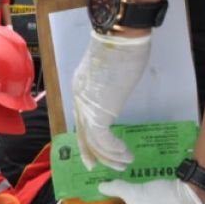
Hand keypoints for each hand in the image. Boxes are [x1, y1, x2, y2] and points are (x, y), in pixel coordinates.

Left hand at [71, 30, 151, 170]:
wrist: (120, 37)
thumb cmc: (121, 46)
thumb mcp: (111, 70)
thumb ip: (109, 85)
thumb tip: (115, 92)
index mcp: (81, 88)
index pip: (81, 119)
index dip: (87, 137)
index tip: (95, 151)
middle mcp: (79, 99)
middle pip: (82, 133)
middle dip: (92, 153)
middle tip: (99, 167)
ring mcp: (86, 106)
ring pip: (93, 140)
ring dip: (109, 156)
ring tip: (124, 163)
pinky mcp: (98, 111)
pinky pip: (102, 139)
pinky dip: (114, 150)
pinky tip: (125, 155)